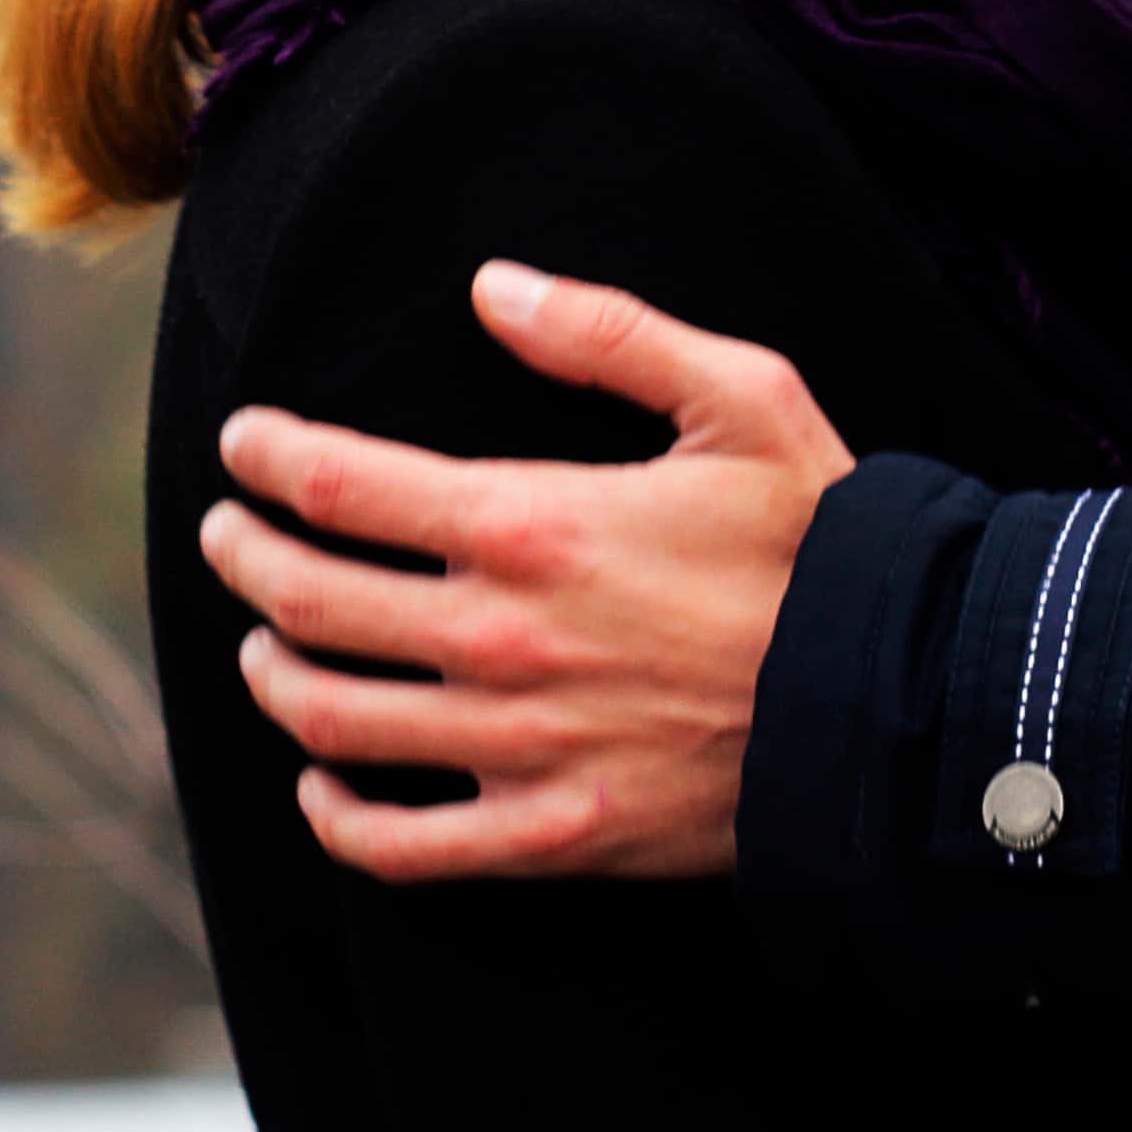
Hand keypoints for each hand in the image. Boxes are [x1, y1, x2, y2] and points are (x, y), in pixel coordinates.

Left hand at [199, 261, 852, 882]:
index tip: (247, 444)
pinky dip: (335, 817)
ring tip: (265, 642)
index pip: (339, 487)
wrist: (903, 700)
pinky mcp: (549, 833)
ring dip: (273, 674)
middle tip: (228, 532)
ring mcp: (517, 747)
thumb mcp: (742, 397)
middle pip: (307, 600)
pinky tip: (322, 785)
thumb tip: (492, 285)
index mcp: (532, 524)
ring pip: (330, 720)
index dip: (270, 458)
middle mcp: (499, 640)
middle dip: (244, 556)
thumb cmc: (822, 540)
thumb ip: (608, 332)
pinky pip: (398, 846)